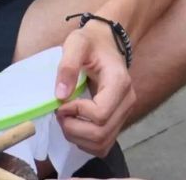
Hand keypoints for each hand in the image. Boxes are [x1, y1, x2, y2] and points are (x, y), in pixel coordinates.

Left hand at [54, 22, 136, 157]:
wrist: (105, 42)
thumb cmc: (90, 42)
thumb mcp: (75, 44)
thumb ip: (67, 66)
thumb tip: (60, 96)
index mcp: (119, 82)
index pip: (100, 114)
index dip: (76, 113)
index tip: (61, 102)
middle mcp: (127, 101)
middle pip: (101, 133)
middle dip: (74, 128)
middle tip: (59, 113)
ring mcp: (124, 113)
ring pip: (103, 143)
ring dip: (78, 138)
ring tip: (65, 120)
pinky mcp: (118, 120)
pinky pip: (104, 143)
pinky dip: (86, 142)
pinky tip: (75, 126)